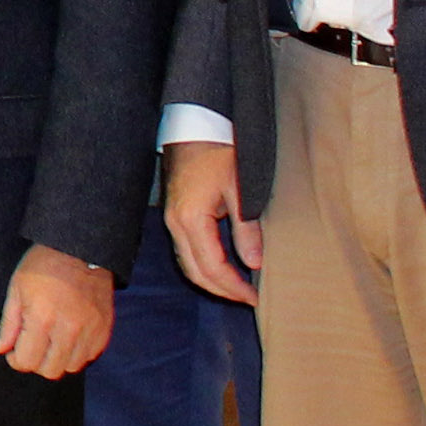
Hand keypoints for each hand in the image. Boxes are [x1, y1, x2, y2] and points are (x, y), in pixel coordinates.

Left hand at [0, 247, 116, 377]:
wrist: (80, 249)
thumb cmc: (43, 266)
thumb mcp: (17, 289)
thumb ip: (8, 325)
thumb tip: (0, 350)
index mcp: (42, 319)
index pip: (27, 361)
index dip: (16, 359)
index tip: (14, 350)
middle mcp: (68, 330)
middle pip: (50, 370)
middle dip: (35, 362)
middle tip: (31, 346)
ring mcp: (90, 331)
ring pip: (71, 367)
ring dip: (57, 359)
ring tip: (50, 341)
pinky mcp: (104, 330)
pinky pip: (89, 356)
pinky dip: (77, 353)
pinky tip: (68, 337)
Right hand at [164, 138, 260, 304]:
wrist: (193, 127)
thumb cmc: (219, 152)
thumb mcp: (241, 189)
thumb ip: (247, 228)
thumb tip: (255, 263)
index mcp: (190, 219)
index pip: (212, 267)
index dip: (234, 286)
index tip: (254, 297)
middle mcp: (175, 223)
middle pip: (195, 272)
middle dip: (221, 290)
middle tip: (248, 299)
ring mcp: (171, 219)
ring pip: (187, 263)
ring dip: (211, 280)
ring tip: (237, 287)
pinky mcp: (174, 214)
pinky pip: (185, 250)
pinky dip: (203, 265)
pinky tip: (222, 266)